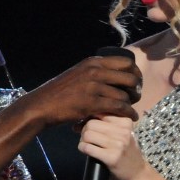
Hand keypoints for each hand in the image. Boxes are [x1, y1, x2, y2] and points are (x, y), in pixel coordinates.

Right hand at [21, 54, 140, 127]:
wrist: (42, 105)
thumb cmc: (58, 93)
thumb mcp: (77, 74)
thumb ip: (94, 72)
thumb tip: (112, 74)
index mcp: (93, 62)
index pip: (126, 62)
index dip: (135, 73)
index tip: (135, 82)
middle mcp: (95, 71)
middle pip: (130, 77)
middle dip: (137, 88)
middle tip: (136, 97)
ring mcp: (93, 87)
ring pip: (124, 94)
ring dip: (132, 104)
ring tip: (131, 109)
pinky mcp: (91, 103)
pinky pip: (118, 107)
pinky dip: (128, 113)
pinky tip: (132, 117)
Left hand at [78, 115, 146, 179]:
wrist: (138, 174)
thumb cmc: (127, 153)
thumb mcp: (123, 134)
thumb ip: (109, 124)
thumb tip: (83, 118)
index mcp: (126, 122)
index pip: (100, 112)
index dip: (90, 119)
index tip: (87, 127)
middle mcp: (123, 131)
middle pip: (91, 123)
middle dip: (84, 130)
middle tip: (86, 138)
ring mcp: (118, 144)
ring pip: (88, 134)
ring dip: (83, 140)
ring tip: (87, 145)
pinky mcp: (111, 157)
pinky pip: (87, 147)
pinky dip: (83, 148)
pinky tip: (86, 151)